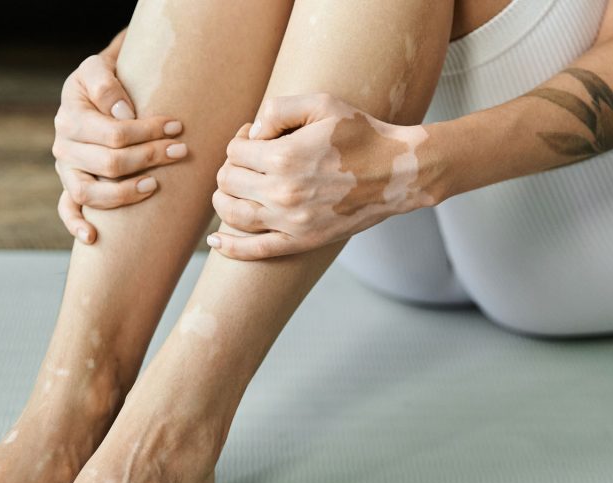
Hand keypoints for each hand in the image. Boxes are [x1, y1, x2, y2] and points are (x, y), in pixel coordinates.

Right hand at [53, 32, 188, 243]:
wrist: (92, 89)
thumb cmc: (103, 79)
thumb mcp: (98, 67)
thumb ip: (105, 83)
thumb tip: (122, 112)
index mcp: (71, 117)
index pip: (114, 133)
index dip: (148, 132)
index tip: (177, 128)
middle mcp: (64, 146)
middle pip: (109, 163)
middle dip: (149, 158)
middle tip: (180, 152)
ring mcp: (66, 170)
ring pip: (90, 192)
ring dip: (125, 193)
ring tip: (154, 185)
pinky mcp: (70, 185)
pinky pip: (67, 209)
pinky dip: (76, 224)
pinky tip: (93, 238)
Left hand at [208, 93, 432, 259]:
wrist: (396, 174)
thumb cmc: (361, 134)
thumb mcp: (322, 104)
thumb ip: (279, 108)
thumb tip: (252, 133)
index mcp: (284, 157)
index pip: (235, 150)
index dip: (241, 140)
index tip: (257, 137)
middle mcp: (282, 192)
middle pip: (227, 180)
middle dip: (232, 166)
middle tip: (251, 160)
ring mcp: (290, 222)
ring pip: (231, 213)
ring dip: (224, 198)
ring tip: (236, 188)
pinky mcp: (300, 242)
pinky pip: (254, 250)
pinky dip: (229, 247)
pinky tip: (216, 240)